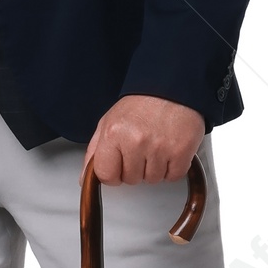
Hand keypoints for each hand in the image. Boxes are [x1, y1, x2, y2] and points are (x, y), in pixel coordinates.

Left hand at [84, 95, 204, 184]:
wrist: (171, 87)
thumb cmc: (140, 104)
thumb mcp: (108, 122)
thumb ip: (95, 151)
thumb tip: (86, 178)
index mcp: (113, 134)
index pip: (106, 176)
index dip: (113, 173)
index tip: (119, 165)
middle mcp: (136, 141)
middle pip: (131, 180)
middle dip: (135, 168)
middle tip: (141, 146)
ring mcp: (159, 148)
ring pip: (153, 180)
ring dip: (154, 168)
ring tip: (156, 144)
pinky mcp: (181, 151)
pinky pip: (172, 176)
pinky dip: (172, 167)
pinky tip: (169, 149)